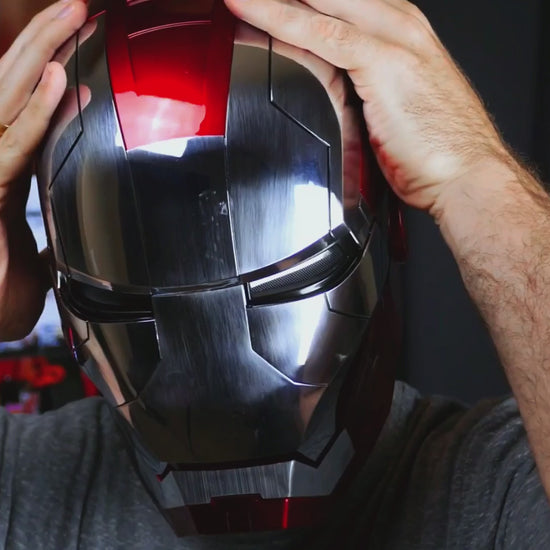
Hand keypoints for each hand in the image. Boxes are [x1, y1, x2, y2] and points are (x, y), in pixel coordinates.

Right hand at [0, 0, 86, 339]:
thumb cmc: (0, 289)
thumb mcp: (42, 255)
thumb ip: (56, 238)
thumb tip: (73, 239)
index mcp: (3, 165)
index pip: (26, 104)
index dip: (50, 67)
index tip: (80, 39)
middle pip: (13, 83)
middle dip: (45, 38)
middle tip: (80, 5)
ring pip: (5, 97)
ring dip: (39, 52)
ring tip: (72, 13)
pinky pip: (11, 142)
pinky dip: (35, 110)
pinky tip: (56, 76)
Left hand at [224, 0, 511, 214]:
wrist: (467, 176)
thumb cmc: (436, 151)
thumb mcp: (391, 106)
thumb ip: (358, 85)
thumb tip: (330, 87)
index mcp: (399, 32)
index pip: (337, 0)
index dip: (297, 0)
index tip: (262, 2)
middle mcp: (397, 24)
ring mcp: (392, 38)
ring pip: (318, 1)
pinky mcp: (383, 62)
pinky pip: (318, 31)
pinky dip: (277, 17)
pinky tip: (246, 7)